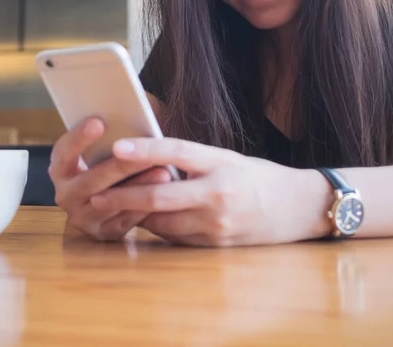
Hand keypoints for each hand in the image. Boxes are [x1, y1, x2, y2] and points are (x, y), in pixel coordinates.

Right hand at [48, 119, 172, 240]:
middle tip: (145, 152)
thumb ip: (117, 126)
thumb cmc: (113, 158)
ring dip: (138, 188)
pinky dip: (145, 208)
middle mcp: (65, 194)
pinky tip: (164, 194)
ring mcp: (83, 217)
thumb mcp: (109, 142)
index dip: (79, 138)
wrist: (113, 195)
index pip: (63, 152)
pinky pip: (124, 222)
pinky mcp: (103, 233)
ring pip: (110, 203)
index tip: (99, 121)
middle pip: (91, 181)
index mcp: (61, 168)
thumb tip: (135, 105)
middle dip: (120, 166)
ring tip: (164, 172)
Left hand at [90, 138, 331, 245]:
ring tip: (113, 206)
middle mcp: (219, 194)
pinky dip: (158, 228)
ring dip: (137, 215)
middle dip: (124, 196)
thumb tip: (153, 158)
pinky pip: (176, 237)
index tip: (117, 147)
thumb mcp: (228, 159)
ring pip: (163, 221)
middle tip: (96, 194)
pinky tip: (146, 220)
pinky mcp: (215, 244)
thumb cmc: (258, 177)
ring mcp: (217, 223)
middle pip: (162, 195)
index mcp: (222, 164)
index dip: (146, 149)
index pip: (178, 152)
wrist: (295, 208)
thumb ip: (194, 161)